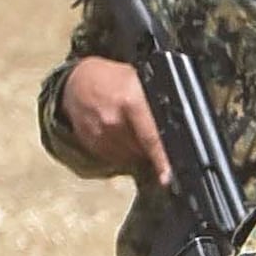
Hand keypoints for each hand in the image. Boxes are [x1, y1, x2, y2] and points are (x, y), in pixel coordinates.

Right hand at [60, 55, 167, 182]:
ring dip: (136, 148)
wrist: (77, 82)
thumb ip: (156, 102)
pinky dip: (121, 149)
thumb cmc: (112, 78)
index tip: (167, 176)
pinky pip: (116, 157)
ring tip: (130, 126)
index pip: (151, 137)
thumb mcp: (139, 79)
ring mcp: (100, 135)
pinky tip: (117, 131)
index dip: (161, 158)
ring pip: (130, 156)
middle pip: (143, 150)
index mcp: (131, 100)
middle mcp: (113, 120)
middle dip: (152, 146)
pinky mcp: (92, 146)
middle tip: (146, 126)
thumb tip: (178, 127)